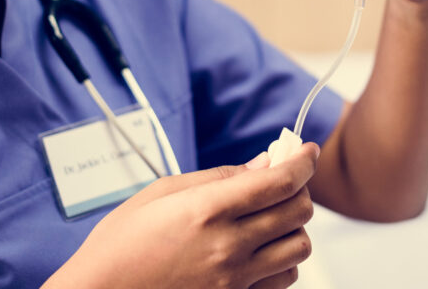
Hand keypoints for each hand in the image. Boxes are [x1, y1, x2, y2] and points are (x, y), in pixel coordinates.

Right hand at [44, 144, 320, 288]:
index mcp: (208, 210)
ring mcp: (234, 280)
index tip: (307, 151)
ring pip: (299, 247)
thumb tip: (262, 163)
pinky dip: (283, 259)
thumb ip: (219, 176)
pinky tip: (261, 248)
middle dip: (299, 189)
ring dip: (293, 227)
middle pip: (298, 211)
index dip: (303, 161)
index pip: (281, 182)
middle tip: (283, 180)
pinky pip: (284, 279)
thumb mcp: (162, 193)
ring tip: (270, 217)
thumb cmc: (120, 244)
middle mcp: (228, 246)